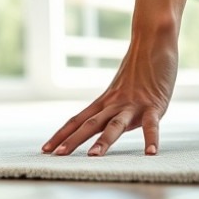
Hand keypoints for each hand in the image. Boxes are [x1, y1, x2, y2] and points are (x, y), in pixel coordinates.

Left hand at [42, 44, 177, 156]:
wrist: (152, 41)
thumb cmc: (138, 67)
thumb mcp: (119, 90)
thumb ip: (112, 107)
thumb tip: (103, 122)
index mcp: (104, 102)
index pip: (76, 120)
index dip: (61, 135)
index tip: (45, 149)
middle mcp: (114, 104)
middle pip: (89, 125)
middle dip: (73, 141)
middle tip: (57, 155)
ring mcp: (132, 105)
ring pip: (115, 125)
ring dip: (104, 141)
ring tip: (93, 156)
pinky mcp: (153, 105)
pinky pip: (151, 125)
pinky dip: (151, 139)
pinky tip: (150, 153)